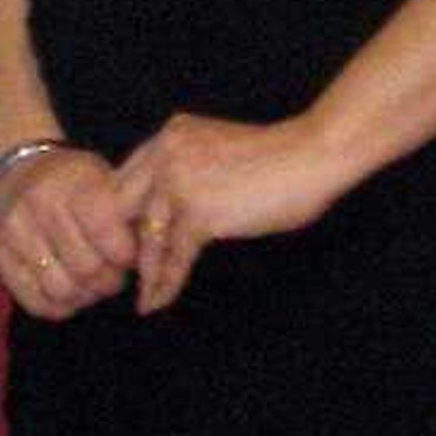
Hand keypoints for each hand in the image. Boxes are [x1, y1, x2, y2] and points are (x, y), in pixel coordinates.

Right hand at [0, 145, 133, 321]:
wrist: (16, 168)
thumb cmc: (72, 178)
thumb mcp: (101, 177)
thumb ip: (126, 210)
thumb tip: (151, 247)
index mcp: (72, 183)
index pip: (106, 231)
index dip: (126, 254)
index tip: (129, 255)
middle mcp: (39, 206)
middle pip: (87, 268)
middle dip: (110, 280)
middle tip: (114, 276)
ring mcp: (15, 234)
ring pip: (61, 290)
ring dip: (86, 296)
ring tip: (93, 285)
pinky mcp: (0, 258)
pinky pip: (35, 302)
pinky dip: (60, 306)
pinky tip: (71, 293)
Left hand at [107, 112, 348, 315]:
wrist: (311, 156)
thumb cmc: (279, 156)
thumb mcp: (217, 149)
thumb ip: (189, 168)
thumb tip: (173, 209)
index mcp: (171, 134)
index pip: (129, 178)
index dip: (126, 213)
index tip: (130, 241)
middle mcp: (166, 153)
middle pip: (125, 207)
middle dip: (124, 242)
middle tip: (128, 272)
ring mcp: (180, 182)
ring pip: (148, 236)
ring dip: (147, 272)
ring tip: (144, 297)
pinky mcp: (199, 213)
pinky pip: (174, 256)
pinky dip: (166, 283)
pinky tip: (158, 301)